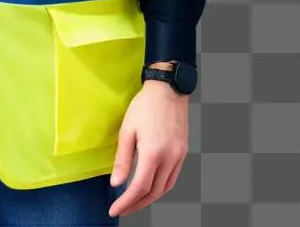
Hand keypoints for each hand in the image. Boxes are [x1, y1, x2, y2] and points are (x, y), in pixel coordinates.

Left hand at [107, 81, 188, 217]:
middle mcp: (169, 158)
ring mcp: (179, 156)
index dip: (126, 202)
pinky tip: (151, 186)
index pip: (139, 187)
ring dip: (149, 198)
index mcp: (153, 152)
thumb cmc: (145, 105)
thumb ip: (122, 159)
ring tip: (135, 201)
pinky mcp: (183, 152)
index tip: (115, 210)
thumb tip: (117, 183)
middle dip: (137, 204)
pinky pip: (172, 178)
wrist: (168, 89)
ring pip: (165, 188)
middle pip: (153, 192)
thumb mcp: (127, 130)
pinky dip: (161, 187)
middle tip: (123, 208)